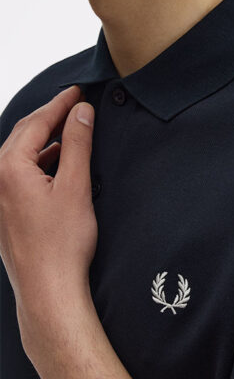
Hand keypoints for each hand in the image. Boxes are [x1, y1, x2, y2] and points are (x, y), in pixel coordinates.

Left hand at [0, 85, 96, 353]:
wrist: (47, 288)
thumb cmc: (62, 244)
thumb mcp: (75, 187)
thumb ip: (77, 145)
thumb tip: (81, 113)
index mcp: (9, 167)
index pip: (36, 123)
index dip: (59, 105)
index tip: (77, 91)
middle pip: (23, 136)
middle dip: (49, 119)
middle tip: (74, 106)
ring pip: (21, 156)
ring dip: (45, 142)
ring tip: (71, 133)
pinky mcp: (5, 212)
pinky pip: (20, 175)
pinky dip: (40, 163)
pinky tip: (58, 167)